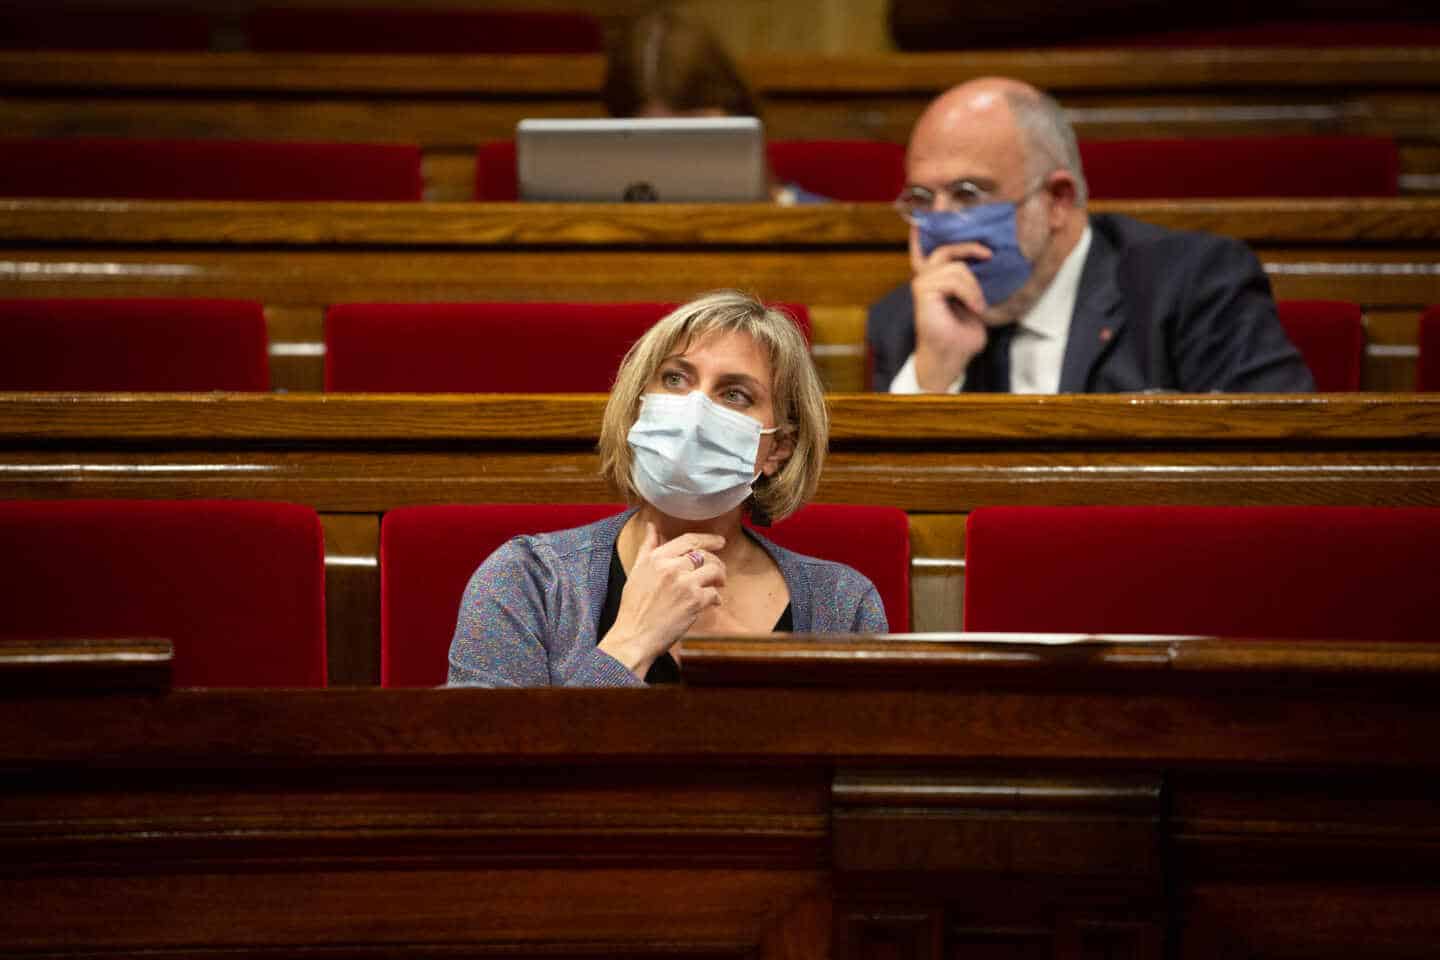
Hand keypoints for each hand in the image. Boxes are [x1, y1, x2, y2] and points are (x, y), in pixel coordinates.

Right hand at [598, 519, 725, 678]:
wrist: (634, 636)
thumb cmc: (634, 607)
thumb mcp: (636, 571)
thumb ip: (647, 547)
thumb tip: (651, 526)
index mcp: (656, 558)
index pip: (688, 540)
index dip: (708, 539)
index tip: (719, 541)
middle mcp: (671, 567)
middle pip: (704, 555)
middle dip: (716, 561)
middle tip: (719, 570)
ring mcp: (684, 584)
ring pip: (714, 570)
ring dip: (720, 578)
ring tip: (718, 584)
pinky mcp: (694, 601)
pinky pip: (714, 593)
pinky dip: (716, 598)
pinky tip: (713, 603)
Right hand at [910, 234, 993, 390]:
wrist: (950, 357)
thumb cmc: (961, 335)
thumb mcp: (973, 302)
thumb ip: (973, 282)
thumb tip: (989, 260)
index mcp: (934, 279)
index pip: (927, 247)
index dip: (928, 228)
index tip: (937, 202)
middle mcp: (925, 278)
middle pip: (946, 249)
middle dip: (968, 247)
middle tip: (988, 255)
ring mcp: (922, 284)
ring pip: (956, 266)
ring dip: (973, 286)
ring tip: (978, 305)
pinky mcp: (923, 291)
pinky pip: (953, 279)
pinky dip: (969, 293)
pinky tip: (974, 307)